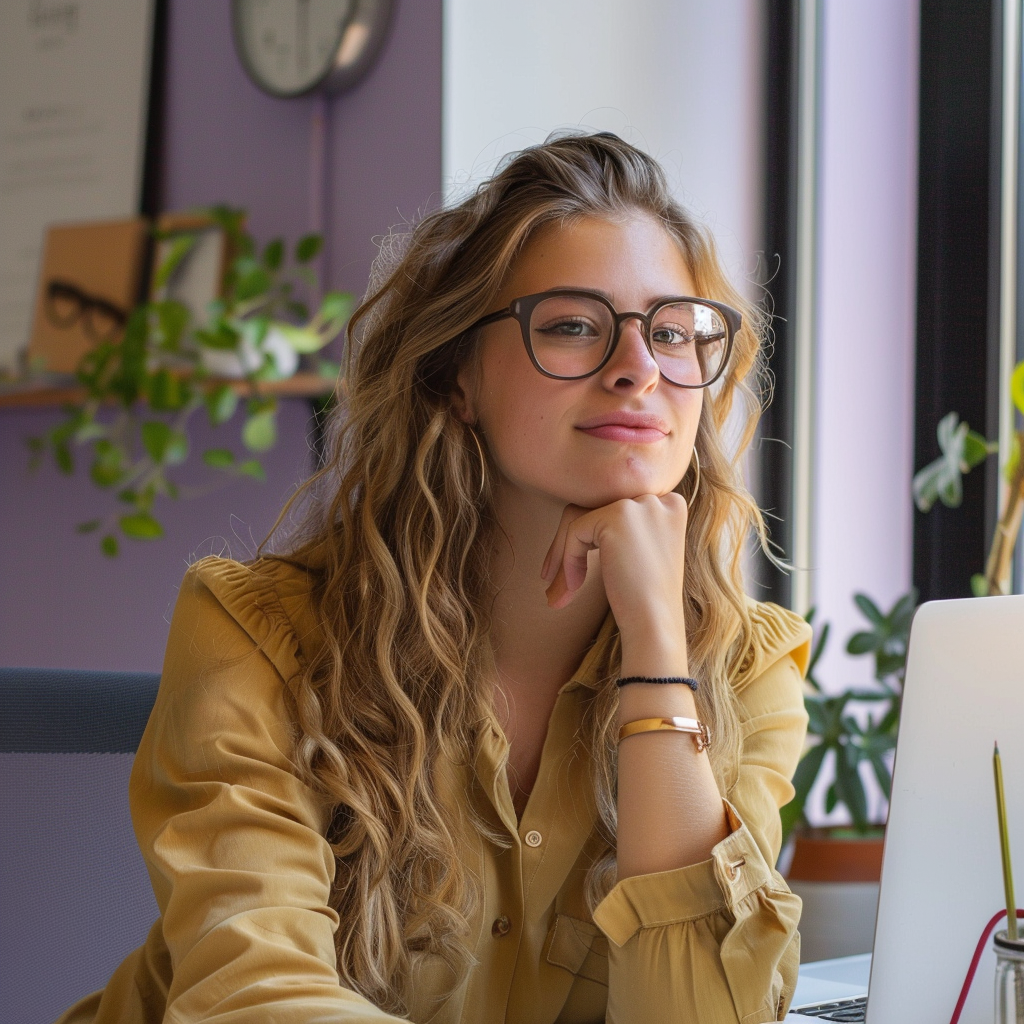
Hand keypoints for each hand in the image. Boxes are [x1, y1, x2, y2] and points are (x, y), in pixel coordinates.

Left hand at [540, 493, 688, 662]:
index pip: (614, 507)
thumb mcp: (638, 553)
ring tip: (556, 592)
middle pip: (594, 508)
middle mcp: (657, 498)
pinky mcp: (618, 516)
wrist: (655, 624)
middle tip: (550, 579)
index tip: (574, 570)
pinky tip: (573, 587)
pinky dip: (568, 559)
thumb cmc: (645, 599)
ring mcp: (639, 504)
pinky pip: (575, 530)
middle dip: (569, 545)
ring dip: (562, 553)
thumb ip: (619, 531)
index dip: (589, 537)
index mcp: (669, 505)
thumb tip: (571, 525)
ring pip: (579, 516)